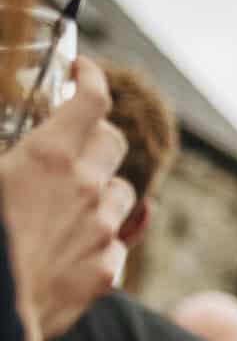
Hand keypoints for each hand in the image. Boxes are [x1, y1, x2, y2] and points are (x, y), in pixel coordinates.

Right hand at [0, 57, 134, 340]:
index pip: (91, 100)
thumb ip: (2, 157)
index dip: (91, 77)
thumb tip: (11, 157)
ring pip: (120, 192)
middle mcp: (86, 188)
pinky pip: (115, 242)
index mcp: (47, 158)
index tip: (82, 70)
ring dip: (99, 188)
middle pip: (113, 141)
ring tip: (65, 202)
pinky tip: (70, 246)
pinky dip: (98, 237)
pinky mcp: (105, 270)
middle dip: (94, 134)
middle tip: (71, 140)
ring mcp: (101, 230)